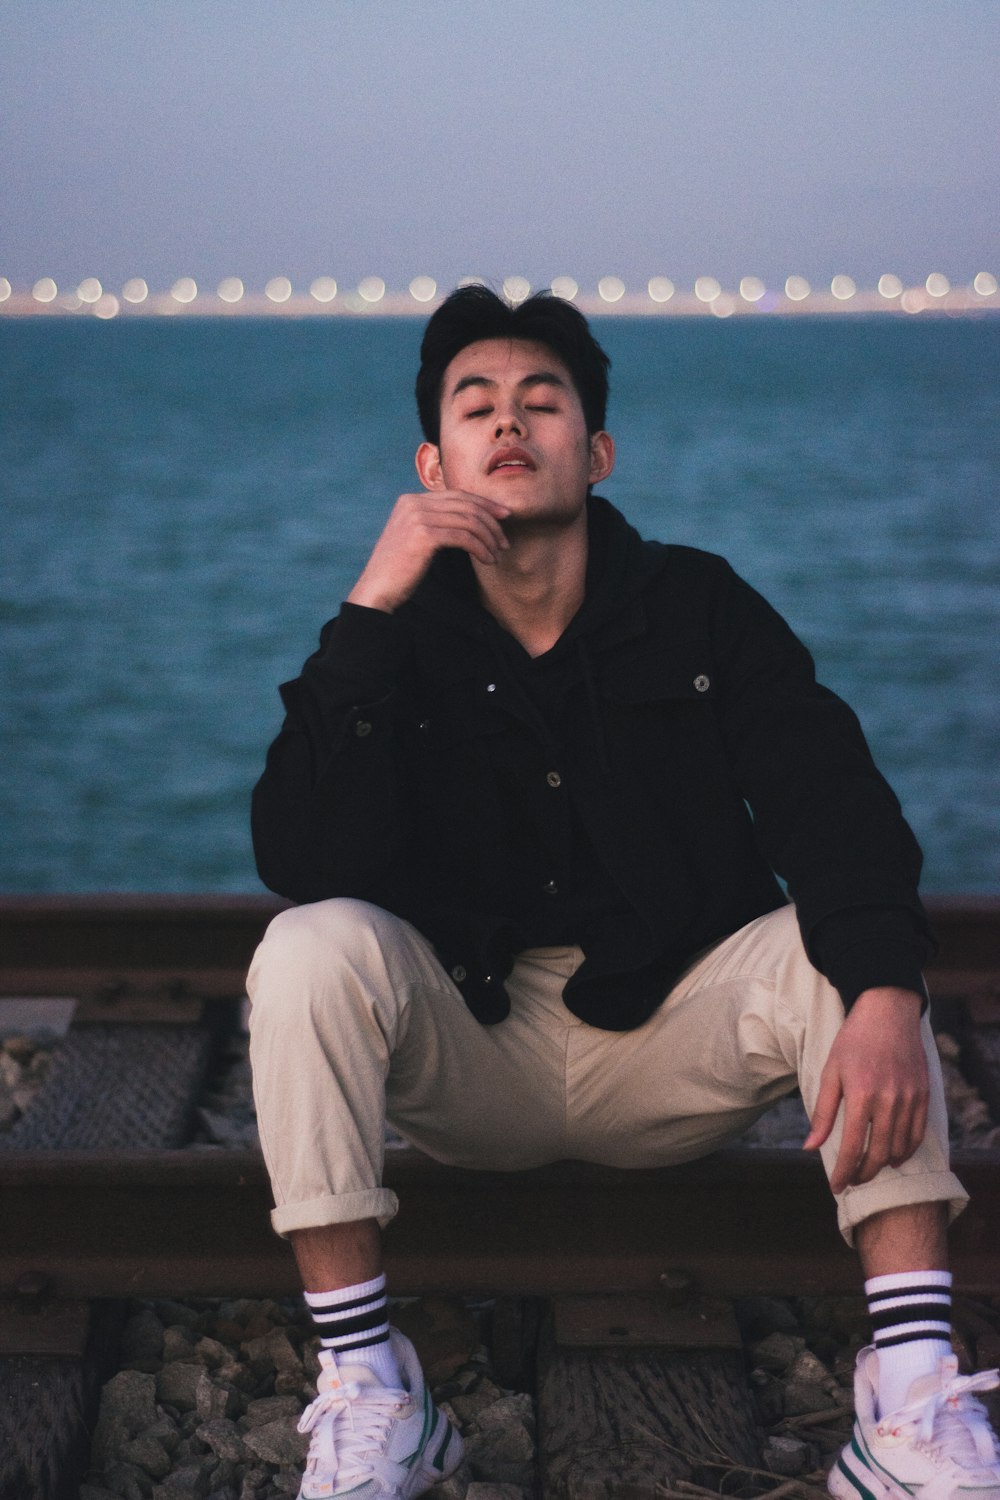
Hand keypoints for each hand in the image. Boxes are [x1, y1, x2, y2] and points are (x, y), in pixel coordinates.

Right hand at [347, 490, 510, 612]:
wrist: (377, 590)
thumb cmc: (399, 571)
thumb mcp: (415, 539)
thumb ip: (435, 523)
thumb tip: (470, 520)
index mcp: (410, 500)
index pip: (457, 495)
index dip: (484, 504)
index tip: (503, 516)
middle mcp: (413, 503)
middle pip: (466, 505)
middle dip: (491, 522)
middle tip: (504, 541)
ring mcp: (417, 517)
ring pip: (468, 521)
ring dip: (488, 539)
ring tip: (497, 555)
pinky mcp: (424, 535)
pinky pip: (464, 537)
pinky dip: (481, 548)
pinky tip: (487, 560)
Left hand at [803, 987, 928, 1193]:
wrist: (887, 1013)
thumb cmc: (853, 1042)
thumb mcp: (830, 1073)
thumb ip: (823, 1113)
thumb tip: (810, 1147)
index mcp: (861, 1095)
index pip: (852, 1147)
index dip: (843, 1172)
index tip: (836, 1186)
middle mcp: (888, 1100)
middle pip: (878, 1153)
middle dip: (863, 1174)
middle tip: (851, 1180)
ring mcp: (909, 1098)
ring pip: (899, 1147)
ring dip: (884, 1164)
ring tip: (869, 1170)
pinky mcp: (923, 1094)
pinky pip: (918, 1133)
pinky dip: (906, 1150)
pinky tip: (894, 1155)